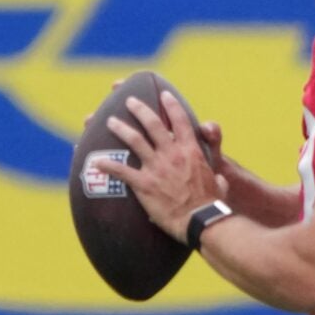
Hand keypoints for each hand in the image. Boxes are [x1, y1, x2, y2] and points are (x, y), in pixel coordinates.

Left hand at [92, 89, 224, 241]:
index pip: (180, 120)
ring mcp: (157, 167)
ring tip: (109, 121)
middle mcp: (172, 154)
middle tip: (129, 100)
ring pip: (134, 140)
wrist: (200, 219)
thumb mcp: (219, 183)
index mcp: (190, 150)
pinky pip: (121, 171)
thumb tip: (220, 180)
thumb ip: (216, 176)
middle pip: (153, 123)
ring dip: (120, 128)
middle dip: (139, 109)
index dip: (171, 105)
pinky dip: (107, 165)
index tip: (163, 94)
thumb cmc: (211, 204)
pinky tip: (94, 162)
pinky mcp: (144, 184)